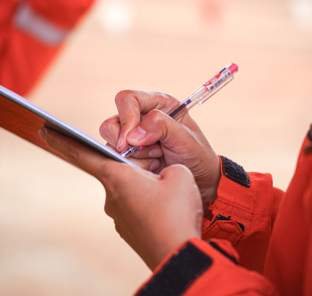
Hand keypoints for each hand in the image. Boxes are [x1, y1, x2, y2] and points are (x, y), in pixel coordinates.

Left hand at [39, 128, 202, 269]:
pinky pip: (135, 208)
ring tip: (170, 195)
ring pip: (128, 191)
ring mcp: (118, 217)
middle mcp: (111, 197)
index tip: (44, 130)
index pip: (83, 154)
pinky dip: (147, 205)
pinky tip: (166, 212)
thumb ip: (165, 166)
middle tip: (158, 167)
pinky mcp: (128, 231)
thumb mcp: (180, 175)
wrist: (178, 257)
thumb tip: (160, 178)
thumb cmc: (176, 213)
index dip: (62, 140)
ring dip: (143, 187)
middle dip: (135, 167)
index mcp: (117, 177)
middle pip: (115, 172)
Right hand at [99, 90, 220, 203]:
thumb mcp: (186, 139)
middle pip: (112, 123)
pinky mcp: (129, 155)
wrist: (200, 179)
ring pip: (111, 143)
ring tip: (157, 159)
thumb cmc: (197, 155)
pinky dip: (134, 166)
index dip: (126, 118)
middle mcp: (142, 117)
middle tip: (155, 152)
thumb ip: (162, 127)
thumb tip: (132, 136)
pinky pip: (116, 160)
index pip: (128, 99)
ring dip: (134, 156)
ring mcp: (133, 137)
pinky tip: (152, 167)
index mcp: (158, 104)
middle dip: (128, 143)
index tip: (130, 141)